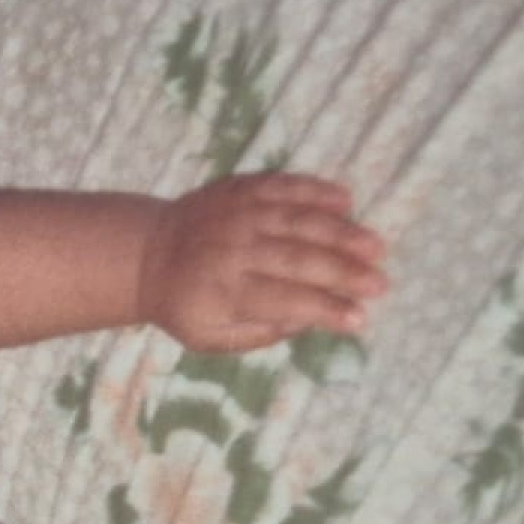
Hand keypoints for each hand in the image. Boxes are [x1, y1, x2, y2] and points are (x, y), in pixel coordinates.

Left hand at [138, 173, 387, 351]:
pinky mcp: (239, 189)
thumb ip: (259, 334)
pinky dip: (314, 191)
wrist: (143, 254)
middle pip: (297, 260)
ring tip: (376, 247)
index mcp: (223, 292)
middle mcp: (230, 250)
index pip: (284, 301)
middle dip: (343, 273)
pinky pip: (282, 185)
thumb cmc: (185, 304)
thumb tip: (310, 320)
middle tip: (381, 284)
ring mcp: (235, 215)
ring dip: (341, 232)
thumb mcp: (210, 337)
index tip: (359, 319)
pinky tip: (346, 202)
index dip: (324, 309)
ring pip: (296, 220)